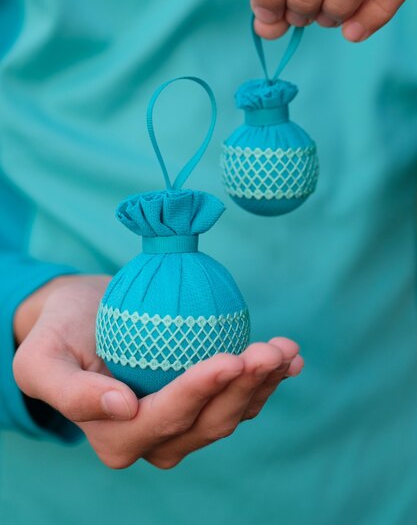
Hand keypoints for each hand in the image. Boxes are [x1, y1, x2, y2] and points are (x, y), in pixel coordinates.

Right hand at [13, 276, 302, 468]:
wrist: (81, 318)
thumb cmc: (58, 333)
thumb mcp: (40, 360)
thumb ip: (70, 392)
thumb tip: (123, 408)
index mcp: (117, 438)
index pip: (167, 417)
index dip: (201, 391)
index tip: (231, 357)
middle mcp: (154, 441)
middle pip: (209, 421)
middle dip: (245, 387)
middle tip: (270, 349)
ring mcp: (183, 426)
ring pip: (232, 413)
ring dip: (264, 383)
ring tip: (285, 349)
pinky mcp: (202, 404)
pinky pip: (239, 397)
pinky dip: (267, 379)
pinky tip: (290, 359)